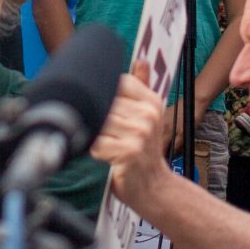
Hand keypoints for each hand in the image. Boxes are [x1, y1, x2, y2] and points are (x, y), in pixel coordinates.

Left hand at [89, 73, 172, 208]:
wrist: (155, 188)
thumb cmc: (146, 153)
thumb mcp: (149, 117)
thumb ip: (142, 87)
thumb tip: (141, 60)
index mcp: (152, 102)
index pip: (120, 83)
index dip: (106, 94)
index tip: (102, 106)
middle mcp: (148, 115)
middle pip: (106, 103)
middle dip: (97, 116)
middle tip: (98, 128)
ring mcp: (139, 134)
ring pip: (99, 122)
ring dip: (95, 134)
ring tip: (102, 143)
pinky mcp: (128, 152)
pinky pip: (97, 143)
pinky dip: (94, 150)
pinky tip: (103, 155)